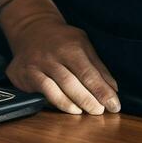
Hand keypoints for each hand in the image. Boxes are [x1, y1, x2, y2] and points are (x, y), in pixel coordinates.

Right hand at [5, 13, 120, 115]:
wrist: (32, 30)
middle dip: (90, 100)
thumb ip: (97, 66)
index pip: (89, 72)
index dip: (102, 91)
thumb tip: (113, 88)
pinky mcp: (26, 75)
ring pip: (59, 89)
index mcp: (71, 46)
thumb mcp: (83, 44)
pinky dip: (60, 103)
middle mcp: (53, 55)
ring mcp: (38, 65)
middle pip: (74, 83)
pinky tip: (72, 109)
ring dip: (76, 104)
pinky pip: (44, 92)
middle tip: (102, 111)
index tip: (114, 105)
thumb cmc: (62, 40)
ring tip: (90, 112)